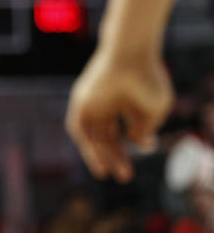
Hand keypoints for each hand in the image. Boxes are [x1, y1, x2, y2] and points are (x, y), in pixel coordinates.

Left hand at [65, 48, 171, 182]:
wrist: (128, 55)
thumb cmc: (146, 78)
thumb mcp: (154, 109)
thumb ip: (146, 128)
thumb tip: (138, 144)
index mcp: (124, 101)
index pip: (123, 130)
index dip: (130, 147)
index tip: (139, 159)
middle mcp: (105, 103)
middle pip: (107, 137)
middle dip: (116, 157)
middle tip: (125, 177)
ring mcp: (92, 103)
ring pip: (93, 135)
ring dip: (99, 156)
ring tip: (107, 174)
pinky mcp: (80, 103)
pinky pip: (78, 128)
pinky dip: (85, 145)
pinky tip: (96, 159)